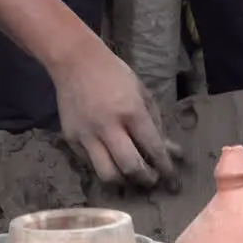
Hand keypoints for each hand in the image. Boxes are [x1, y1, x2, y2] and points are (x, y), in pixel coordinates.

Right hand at [50, 36, 179, 188]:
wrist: (76, 62)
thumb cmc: (115, 74)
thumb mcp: (142, 92)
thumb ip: (155, 122)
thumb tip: (169, 150)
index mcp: (131, 111)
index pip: (153, 148)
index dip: (165, 167)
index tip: (171, 177)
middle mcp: (108, 126)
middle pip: (130, 167)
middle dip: (146, 180)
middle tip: (152, 180)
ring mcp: (87, 135)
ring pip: (106, 173)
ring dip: (123, 180)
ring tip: (130, 177)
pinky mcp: (71, 139)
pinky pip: (89, 163)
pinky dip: (103, 165)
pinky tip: (110, 160)